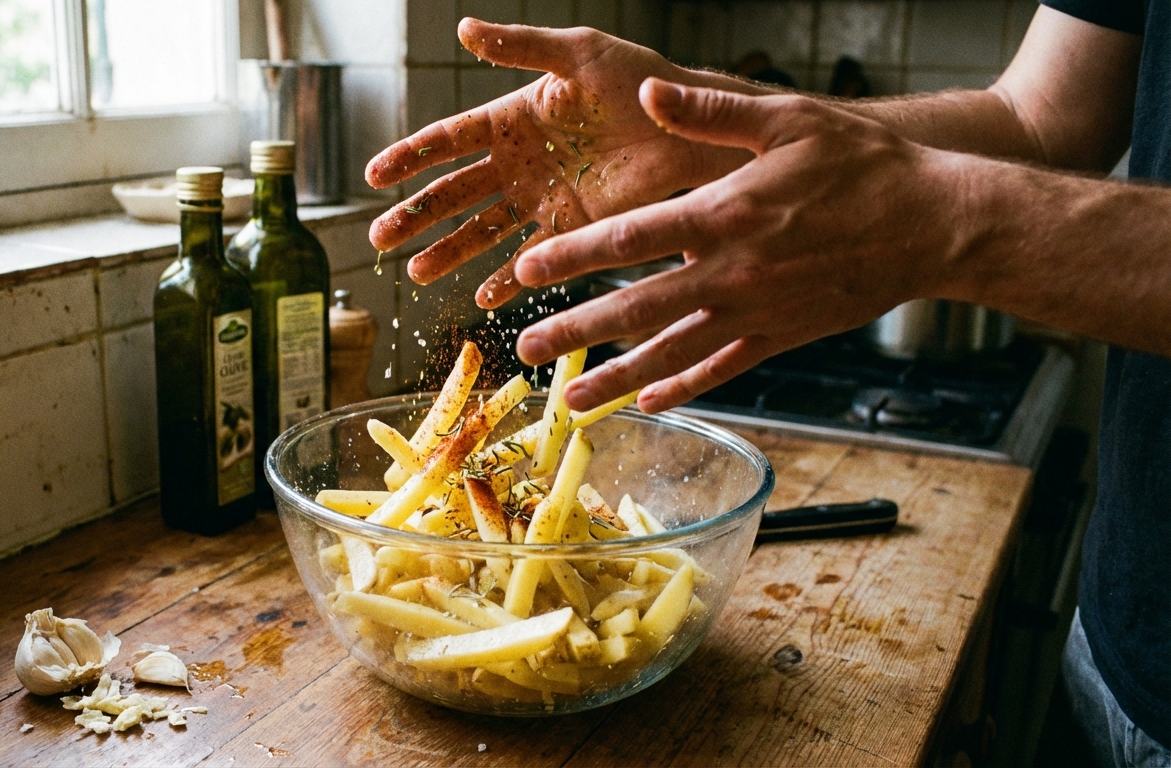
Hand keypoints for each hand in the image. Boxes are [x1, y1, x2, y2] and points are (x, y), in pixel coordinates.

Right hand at [365, 19, 751, 308]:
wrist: (685, 126)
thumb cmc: (635, 79)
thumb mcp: (574, 53)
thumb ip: (520, 46)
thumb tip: (463, 27)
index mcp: (509, 118)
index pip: (446, 142)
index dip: (409, 158)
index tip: (373, 176)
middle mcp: (517, 162)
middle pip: (453, 193)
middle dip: (415, 217)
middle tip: (379, 239)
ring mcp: (540, 198)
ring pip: (481, 230)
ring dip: (449, 253)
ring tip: (416, 275)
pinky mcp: (571, 228)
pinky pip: (531, 258)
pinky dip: (507, 281)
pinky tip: (481, 298)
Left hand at [515, 79, 975, 412]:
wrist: (935, 223)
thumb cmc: (864, 164)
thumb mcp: (790, 120)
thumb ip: (712, 113)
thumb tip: (649, 92)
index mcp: (725, 213)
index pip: (629, 238)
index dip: (572, 256)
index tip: (525, 271)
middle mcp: (732, 272)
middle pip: (637, 307)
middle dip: (575, 331)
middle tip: (525, 351)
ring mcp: (756, 312)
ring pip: (671, 352)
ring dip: (616, 377)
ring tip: (569, 398)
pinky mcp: (782, 336)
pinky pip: (723, 369)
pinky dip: (684, 386)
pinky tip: (650, 401)